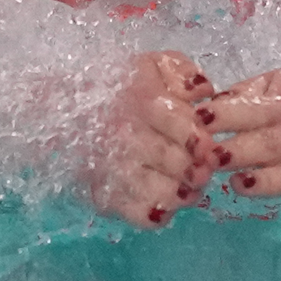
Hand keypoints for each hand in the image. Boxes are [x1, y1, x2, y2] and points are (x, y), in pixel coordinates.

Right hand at [86, 51, 216, 228]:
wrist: (72, 105)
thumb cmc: (127, 85)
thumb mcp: (155, 65)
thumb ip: (182, 72)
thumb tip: (203, 91)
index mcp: (139, 99)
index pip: (170, 118)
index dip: (192, 136)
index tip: (207, 146)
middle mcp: (122, 132)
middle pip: (163, 156)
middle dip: (190, 168)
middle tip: (204, 172)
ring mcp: (110, 165)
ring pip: (148, 187)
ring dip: (176, 193)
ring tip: (190, 191)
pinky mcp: (104, 192)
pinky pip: (132, 211)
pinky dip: (153, 214)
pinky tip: (167, 207)